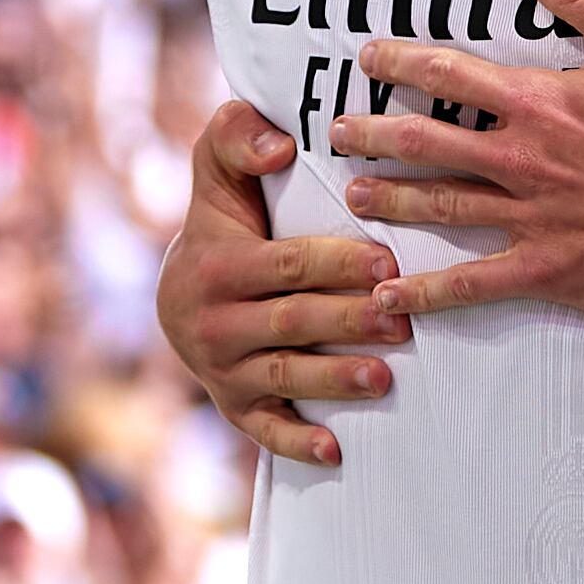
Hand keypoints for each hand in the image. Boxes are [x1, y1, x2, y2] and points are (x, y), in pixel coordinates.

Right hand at [156, 101, 403, 467]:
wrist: (179, 289)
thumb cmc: (222, 216)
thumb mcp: (216, 166)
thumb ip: (237, 134)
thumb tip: (279, 143)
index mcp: (217, 264)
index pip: (288, 264)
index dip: (339, 264)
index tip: (388, 263)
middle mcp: (213, 321)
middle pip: (294, 321)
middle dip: (350, 321)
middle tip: (404, 320)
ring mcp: (221, 368)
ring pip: (286, 374)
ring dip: (335, 378)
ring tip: (385, 377)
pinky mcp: (232, 404)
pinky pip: (262, 429)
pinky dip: (296, 442)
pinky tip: (335, 449)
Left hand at [333, 0, 583, 322]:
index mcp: (543, 103)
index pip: (451, 75)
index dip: (401, 63)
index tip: (369, 59)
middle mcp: (525, 160)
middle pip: (426, 143)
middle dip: (375, 133)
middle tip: (338, 129)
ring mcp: (533, 219)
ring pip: (441, 207)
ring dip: (391, 199)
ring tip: (355, 193)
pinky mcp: (552, 270)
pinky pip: (475, 285)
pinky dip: (429, 292)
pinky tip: (390, 297)